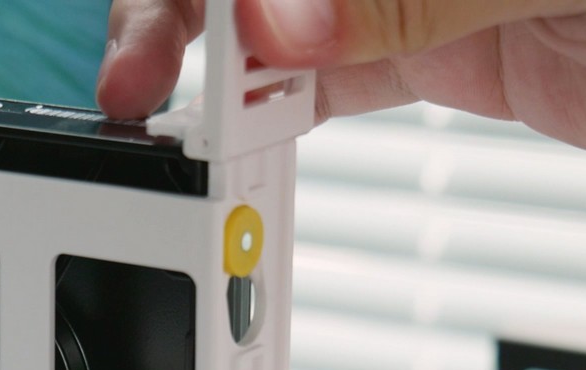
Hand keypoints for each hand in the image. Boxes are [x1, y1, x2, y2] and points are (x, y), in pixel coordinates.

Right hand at [97, 0, 585, 176]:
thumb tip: (276, 26)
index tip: (180, 16)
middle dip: (181, 4)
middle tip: (144, 73)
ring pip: (272, 12)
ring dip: (208, 62)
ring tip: (171, 118)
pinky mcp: (441, 42)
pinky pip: (321, 74)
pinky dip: (269, 111)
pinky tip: (236, 140)